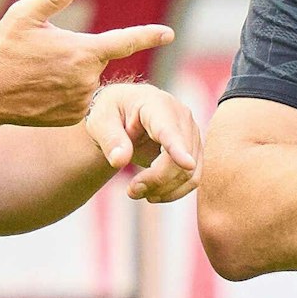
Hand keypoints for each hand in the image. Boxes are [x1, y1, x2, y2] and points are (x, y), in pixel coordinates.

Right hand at [0, 0, 171, 127]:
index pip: (125, 41)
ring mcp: (80, 102)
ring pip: (86, 81)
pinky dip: (65, 93)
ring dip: (70, 75)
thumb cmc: (4, 48)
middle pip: (94, 61)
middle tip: (43, 56)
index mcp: (82, 51)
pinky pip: (78, 100)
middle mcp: (87, 79)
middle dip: (76, 54)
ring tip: (39, 74)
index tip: (170, 33)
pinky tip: (41, 91)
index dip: (149, 35)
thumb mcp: (24, 14)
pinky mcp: (72, 118)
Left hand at [85, 83, 202, 200]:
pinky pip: (192, 178)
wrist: (125, 113)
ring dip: (164, 190)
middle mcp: (182, 117)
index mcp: (157, 104)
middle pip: (180, 159)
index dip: (178, 149)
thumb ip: (110, 140)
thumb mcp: (101, 122)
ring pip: (189, 173)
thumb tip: (119, 160)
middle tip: (130, 191)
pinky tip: (152, 192)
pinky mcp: (195, 151)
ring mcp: (192, 134)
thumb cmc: (112, 113)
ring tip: (137, 192)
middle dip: (156, 181)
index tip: (187, 164)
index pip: (170, 131)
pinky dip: (173, 192)